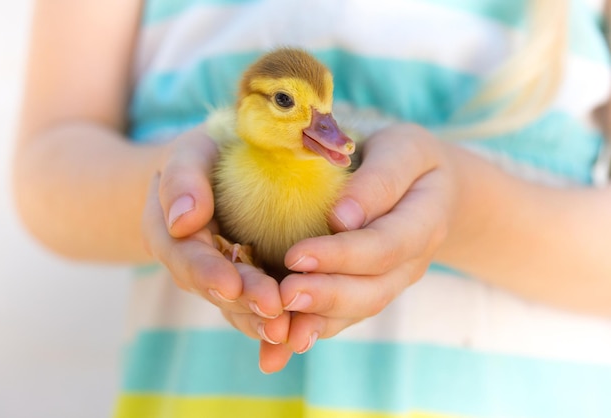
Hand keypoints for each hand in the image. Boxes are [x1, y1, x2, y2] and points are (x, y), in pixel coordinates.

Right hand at [141, 126, 293, 372]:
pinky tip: (298, 337)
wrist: (218, 174)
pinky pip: (261, 309)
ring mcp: (225, 279)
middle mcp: (196, 266)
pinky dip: (275, 324)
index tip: (230, 284)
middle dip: (244, 301)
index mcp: (172, 236)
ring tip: (289, 330)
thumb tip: (183, 221)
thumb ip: (181, 180)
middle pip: (217, 288)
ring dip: (262, 320)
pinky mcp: (252, 284)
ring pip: (240, 307)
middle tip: (273, 308)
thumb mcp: (188, 154)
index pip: (186, 257)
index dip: (207, 272)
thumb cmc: (204, 158)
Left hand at [280, 124, 458, 353]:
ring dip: (318, 322)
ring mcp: (394, 281)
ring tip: (277, 330)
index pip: (385, 245)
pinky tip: (278, 348)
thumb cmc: (407, 158)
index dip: (342, 255)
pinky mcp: (372, 290)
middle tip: (283, 296)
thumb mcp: (402, 150)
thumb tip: (342, 218)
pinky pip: (345, 317)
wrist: (429, 186)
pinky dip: (313, 330)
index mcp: (425, 220)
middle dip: (326, 296)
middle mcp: (413, 260)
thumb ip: (379, 180)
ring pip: (359, 311)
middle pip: (373, 289)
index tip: (295, 256)